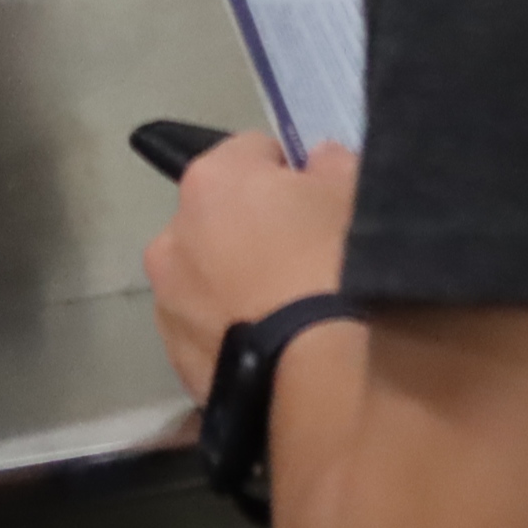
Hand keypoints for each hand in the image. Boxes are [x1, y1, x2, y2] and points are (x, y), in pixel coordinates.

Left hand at [147, 135, 359, 393]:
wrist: (327, 374)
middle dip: (252, 230)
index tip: (316, 202)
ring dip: (235, 285)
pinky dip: (233, 333)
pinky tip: (273, 349)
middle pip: (218, 218)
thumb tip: (316, 164)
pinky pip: (209, 332)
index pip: (252, 153)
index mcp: (211, 180)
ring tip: (287, 314)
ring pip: (206, 279)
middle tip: (304, 260)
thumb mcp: (357, 192)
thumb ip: (330, 165)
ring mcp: (169, 306)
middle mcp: (172, 237)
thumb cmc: (341, 265)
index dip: (288, 174)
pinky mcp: (179, 362)